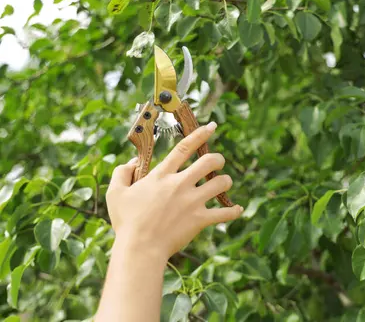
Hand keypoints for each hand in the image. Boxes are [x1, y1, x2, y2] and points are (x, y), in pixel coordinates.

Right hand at [106, 122, 243, 261]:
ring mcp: (192, 202)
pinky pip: (224, 213)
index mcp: (162, 175)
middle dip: (218, 159)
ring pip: (221, 183)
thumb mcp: (116, 193)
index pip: (184, 148)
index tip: (212, 127)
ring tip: (223, 184)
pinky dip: (234, 211)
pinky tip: (238, 209)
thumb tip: (133, 162)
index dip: (200, 135)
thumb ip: (122, 172)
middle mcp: (180, 184)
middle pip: (209, 161)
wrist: (140, 249)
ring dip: (225, 181)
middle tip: (218, 163)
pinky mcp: (200, 219)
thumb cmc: (126, 222)